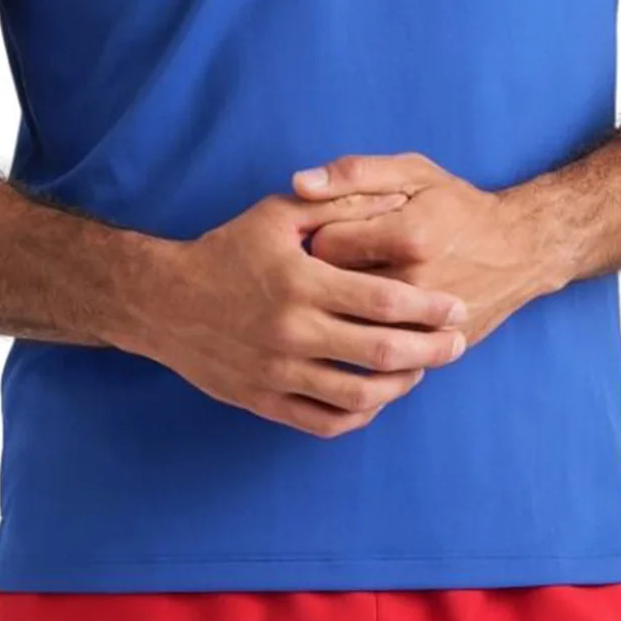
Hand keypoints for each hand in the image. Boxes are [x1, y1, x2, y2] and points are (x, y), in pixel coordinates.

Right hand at [153, 188, 472, 438]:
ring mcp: (278, 373)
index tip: (456, 307)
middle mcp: (292, 331)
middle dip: (430, 350)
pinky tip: (377, 397)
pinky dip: (360, 415)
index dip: (428, 307)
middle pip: (380, 352)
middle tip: (456, 343)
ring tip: (422, 369)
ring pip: (359, 395)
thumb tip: (395, 198)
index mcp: (301, 282)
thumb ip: (336, 205)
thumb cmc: (226, 250)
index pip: (382, 300)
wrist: (164, 301)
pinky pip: (325, 421)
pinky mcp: (264, 402)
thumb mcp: (277, 216)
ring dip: (401, 385)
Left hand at [291, 152, 542, 355]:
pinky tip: (364, 324)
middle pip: (334, 290)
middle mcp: (416, 283)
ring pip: (352, 328)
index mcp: (407, 236)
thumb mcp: (412, 172)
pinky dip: (365, 343)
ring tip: (349, 292)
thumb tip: (299, 183)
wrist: (520, 250)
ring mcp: (427, 322)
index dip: (319, 236)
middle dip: (325, 278)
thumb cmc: (458, 205)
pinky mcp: (435, 348)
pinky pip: (379, 357)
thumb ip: (354, 173)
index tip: (328, 232)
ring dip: (341, 313)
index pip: (326, 244)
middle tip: (336, 264)